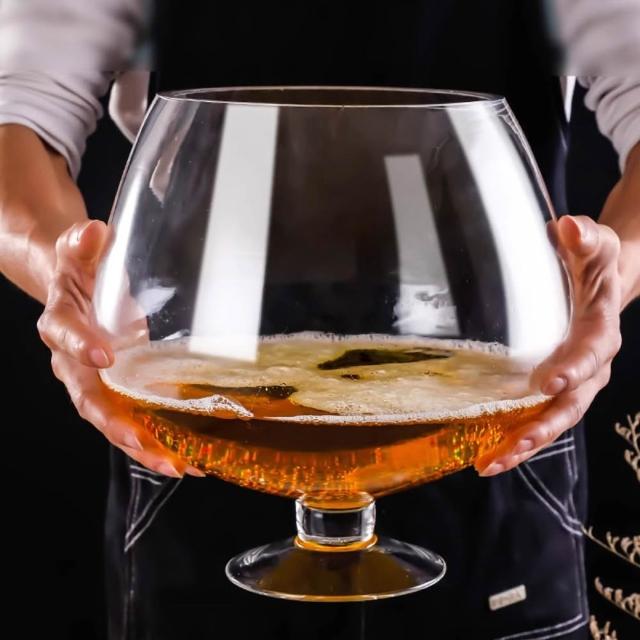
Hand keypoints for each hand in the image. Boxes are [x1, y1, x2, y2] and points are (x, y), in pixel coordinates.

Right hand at [37, 220, 204, 477]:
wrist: (73, 287)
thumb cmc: (80, 271)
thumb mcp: (79, 252)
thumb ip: (83, 244)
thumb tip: (94, 232)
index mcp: (61, 322)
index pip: (65, 334)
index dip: (81, 345)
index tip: (105, 357)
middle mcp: (72, 361)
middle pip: (88, 397)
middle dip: (115, 423)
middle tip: (144, 441)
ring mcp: (93, 382)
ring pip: (111, 419)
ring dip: (141, 445)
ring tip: (177, 465)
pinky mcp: (114, 391)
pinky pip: (130, 420)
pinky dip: (152, 441)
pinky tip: (184, 457)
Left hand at [475, 215, 621, 475]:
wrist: (603, 281)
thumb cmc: (592, 261)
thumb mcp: (592, 244)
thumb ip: (583, 238)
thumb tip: (567, 228)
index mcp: (599, 329)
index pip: (591, 351)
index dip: (574, 368)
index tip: (549, 382)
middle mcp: (590, 364)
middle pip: (572, 403)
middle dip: (544, 426)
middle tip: (514, 446)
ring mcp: (573, 382)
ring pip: (552, 419)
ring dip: (523, 444)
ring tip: (489, 464)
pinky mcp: (553, 389)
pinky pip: (537, 417)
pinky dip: (514, 437)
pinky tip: (485, 454)